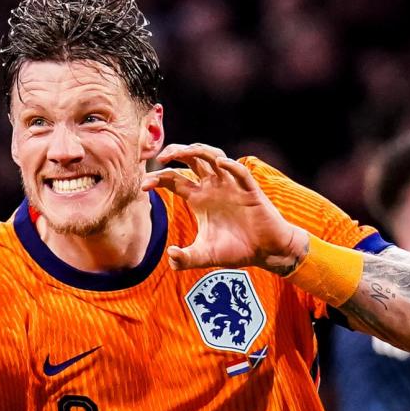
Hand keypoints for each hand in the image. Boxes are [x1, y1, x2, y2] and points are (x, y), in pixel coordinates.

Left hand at [142, 143, 305, 273]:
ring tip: (184, 152)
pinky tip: (220, 164)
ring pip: (214, 156)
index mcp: (198, 198)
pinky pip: (240, 173)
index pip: (174, 179)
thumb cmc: (236, 250)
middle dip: (176, 152)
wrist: (265, 252)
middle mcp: (212, 187)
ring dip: (199, 151)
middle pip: (192, 159)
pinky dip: (231, 166)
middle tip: (162, 156)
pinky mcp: (250, 191)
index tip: (144, 185)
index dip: (158, 178)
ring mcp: (231, 186)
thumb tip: (170, 257)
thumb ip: (185, 259)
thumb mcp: (204, 256)